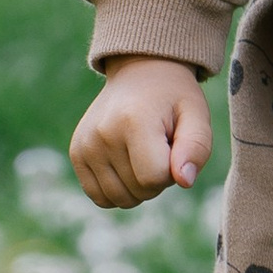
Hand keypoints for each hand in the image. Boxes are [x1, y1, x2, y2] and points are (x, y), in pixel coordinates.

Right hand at [71, 57, 212, 208]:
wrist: (139, 73)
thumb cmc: (173, 99)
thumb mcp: (196, 116)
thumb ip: (196, 148)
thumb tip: (184, 181)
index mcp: (133, 122)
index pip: (154, 178)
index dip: (173, 170)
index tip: (173, 145)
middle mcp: (102, 134)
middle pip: (139, 191)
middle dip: (157, 178)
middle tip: (159, 146)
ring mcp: (85, 145)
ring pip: (119, 199)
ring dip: (138, 187)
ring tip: (142, 154)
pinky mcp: (76, 154)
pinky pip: (99, 197)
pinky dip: (117, 190)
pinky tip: (126, 165)